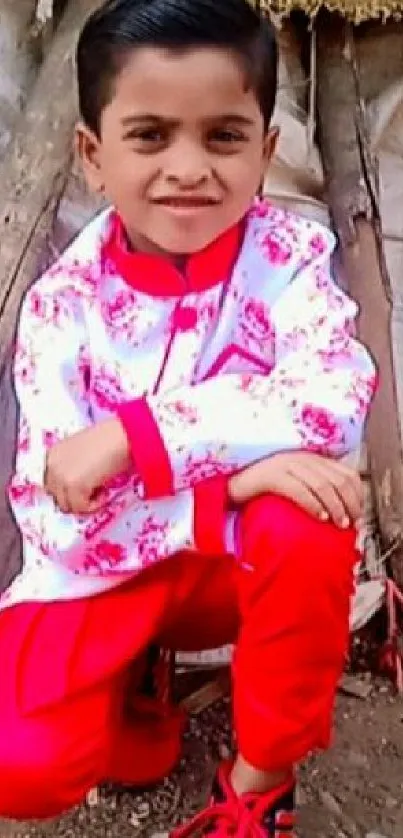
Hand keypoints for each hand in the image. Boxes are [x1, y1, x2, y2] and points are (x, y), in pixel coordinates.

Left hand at [44, 419, 130, 514]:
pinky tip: (104, 492)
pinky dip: (94, 505)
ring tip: (101, 490)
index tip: (83, 490)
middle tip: (93, 491)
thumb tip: (79, 487)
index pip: (50, 483)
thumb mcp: (83, 452)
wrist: (122, 435)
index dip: (67, 490)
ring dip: (84, 502)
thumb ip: (74, 467)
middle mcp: (51, 465)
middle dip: (74, 497)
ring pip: (67, 505)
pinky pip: (81, 507)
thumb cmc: (110, 440)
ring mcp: (60, 476)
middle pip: (56, 496)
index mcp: (52, 454)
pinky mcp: (73, 486)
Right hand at [228, 451, 362, 528]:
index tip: (359, 513)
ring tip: (339, 523)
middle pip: (337, 479)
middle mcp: (300, 457)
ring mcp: (285, 464)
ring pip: (321, 485)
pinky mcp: (271, 476)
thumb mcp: (296, 485)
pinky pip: (299, 490)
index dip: (357, 494)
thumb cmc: (266, 490)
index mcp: (310, 458)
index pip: (346, 472)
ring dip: (335, 506)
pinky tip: (320, 517)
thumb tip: (341, 508)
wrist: (233, 486)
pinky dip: (313, 504)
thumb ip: (315, 488)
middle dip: (349, 503)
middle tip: (352, 522)